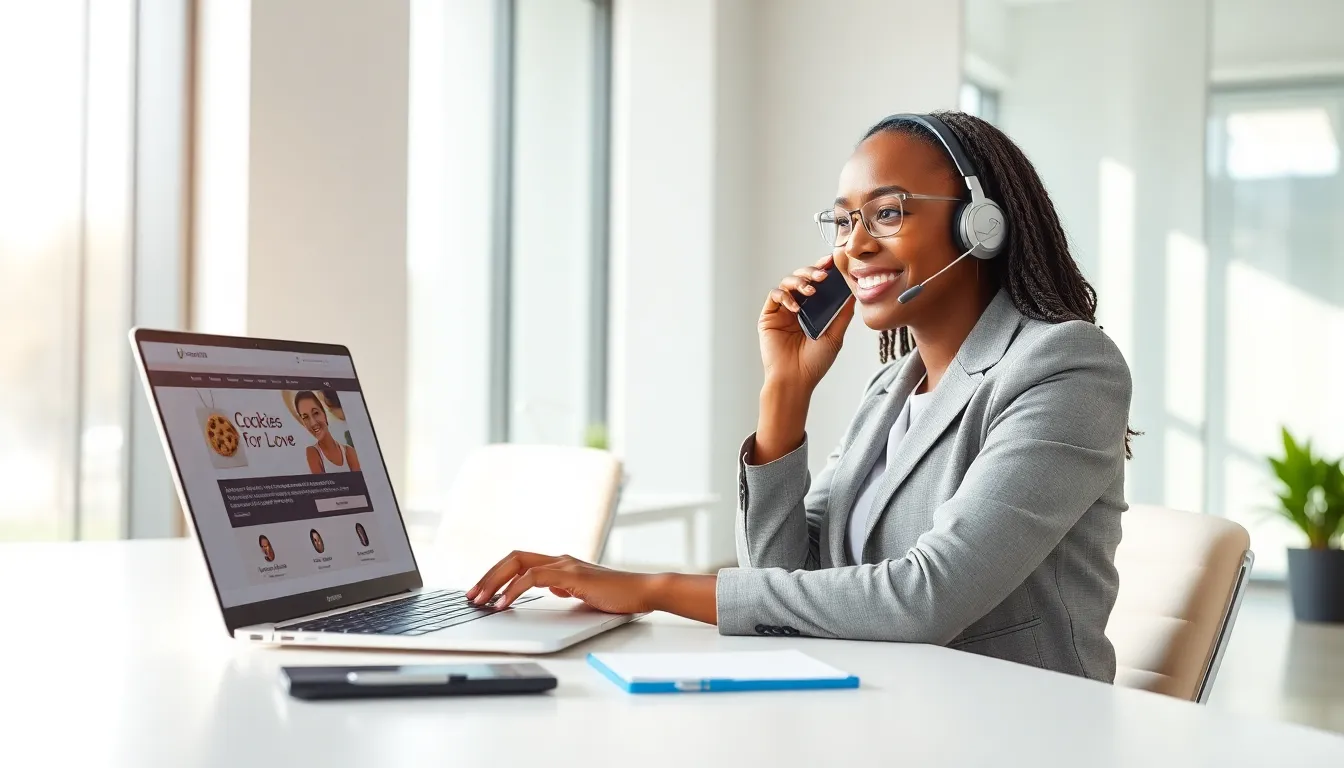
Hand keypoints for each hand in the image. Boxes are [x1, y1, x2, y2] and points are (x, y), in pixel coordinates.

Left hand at [466, 551, 655, 613]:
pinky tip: (504, 604)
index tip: (482, 592)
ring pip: (518, 563)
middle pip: (513, 558)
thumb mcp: (583, 594)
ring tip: (480, 600)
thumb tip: (550, 591)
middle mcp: (560, 560)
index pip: (520, 562)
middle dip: (488, 576)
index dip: (497, 575)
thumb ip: (566, 589)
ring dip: (493, 582)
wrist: (642, 592)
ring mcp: (565, 564)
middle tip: (471, 595)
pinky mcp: (571, 574)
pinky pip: (533, 577)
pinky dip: (513, 590)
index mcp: (561, 564)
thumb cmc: (618, 597)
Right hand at [759, 253, 855, 390]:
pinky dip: (785, 297)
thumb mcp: (835, 335)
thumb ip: (842, 313)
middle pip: (801, 278)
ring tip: (810, 291)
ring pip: (787, 282)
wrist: (795, 379)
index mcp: (813, 310)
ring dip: (799, 281)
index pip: (817, 284)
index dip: (822, 269)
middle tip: (822, 276)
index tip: (831, 261)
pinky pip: (775, 296)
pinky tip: (795, 308)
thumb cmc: (815, 362)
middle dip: (811, 272)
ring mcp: (782, 311)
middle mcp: (797, 307)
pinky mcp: (769, 316)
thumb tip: (854, 292)